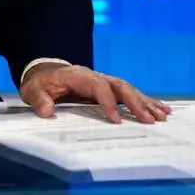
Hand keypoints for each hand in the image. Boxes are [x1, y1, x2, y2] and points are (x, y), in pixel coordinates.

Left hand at [20, 63, 172, 124]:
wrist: (44, 73)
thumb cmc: (40, 83)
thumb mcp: (32, 90)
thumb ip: (38, 99)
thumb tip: (46, 111)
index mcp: (78, 76)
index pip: (97, 86)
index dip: (107, 102)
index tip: (116, 121)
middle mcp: (94, 76)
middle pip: (119, 85)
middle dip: (135, 102)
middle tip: (149, 120)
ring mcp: (103, 81)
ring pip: (128, 89)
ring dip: (145, 102)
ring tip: (162, 117)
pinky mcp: (108, 89)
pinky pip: (130, 93)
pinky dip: (146, 101)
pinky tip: (162, 110)